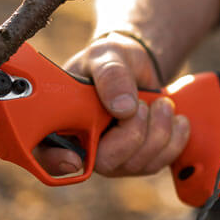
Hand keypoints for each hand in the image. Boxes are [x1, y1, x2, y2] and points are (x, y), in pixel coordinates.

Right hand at [31, 33, 189, 178]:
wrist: (138, 66)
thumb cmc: (111, 59)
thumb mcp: (107, 54)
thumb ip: (111, 75)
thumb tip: (122, 108)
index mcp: (61, 120)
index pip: (44, 152)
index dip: (55, 161)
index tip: (74, 159)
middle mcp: (84, 145)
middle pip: (105, 163)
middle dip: (133, 133)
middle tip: (141, 104)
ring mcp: (112, 157)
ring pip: (137, 164)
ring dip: (158, 131)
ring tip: (162, 102)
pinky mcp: (138, 160)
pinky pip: (158, 163)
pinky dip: (174, 140)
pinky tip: (175, 119)